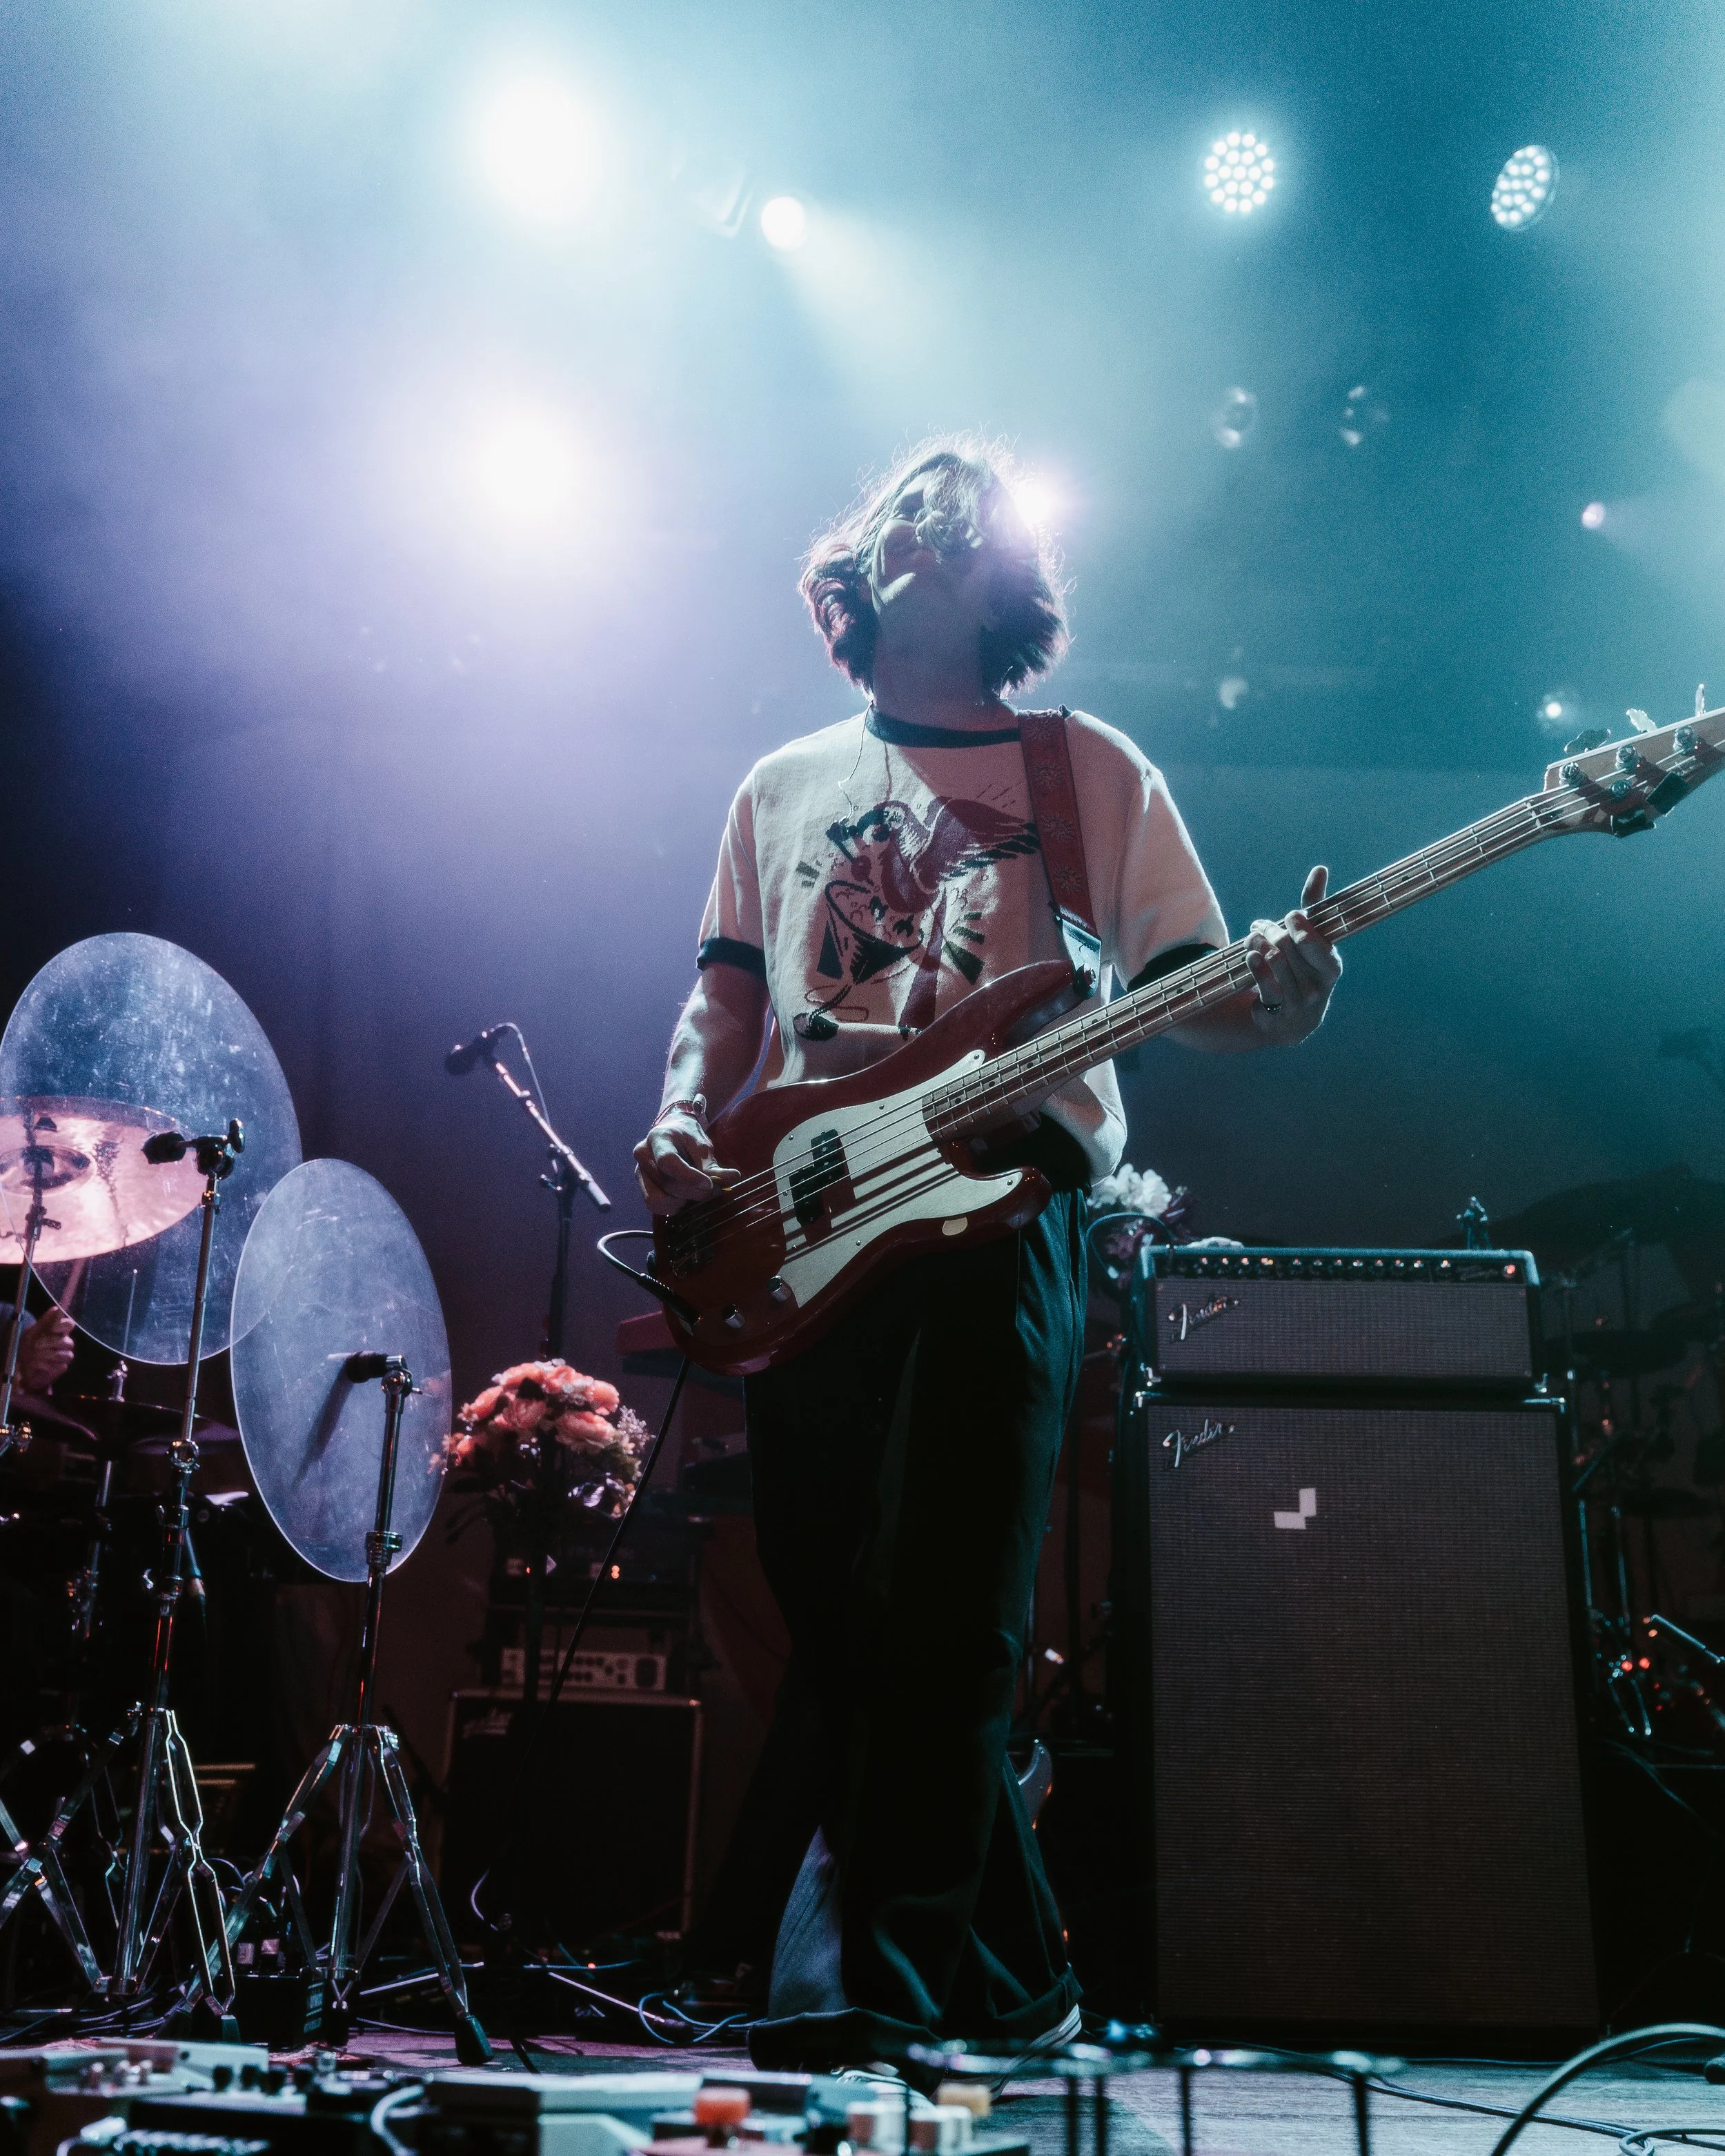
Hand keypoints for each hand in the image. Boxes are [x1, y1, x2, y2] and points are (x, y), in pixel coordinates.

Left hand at [17, 1306, 74, 1391]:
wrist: (22, 1365)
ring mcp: (64, 1356)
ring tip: (35, 1355)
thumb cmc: (28, 1346)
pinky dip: (46, 1365)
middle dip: (51, 1343)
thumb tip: (56, 1308)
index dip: (64, 1325)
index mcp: (58, 1332)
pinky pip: (60, 1366)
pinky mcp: (61, 1368)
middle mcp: (64, 1343)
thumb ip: (44, 1321)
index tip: (53, 1328)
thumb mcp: (32, 1332)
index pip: (69, 1325)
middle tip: (36, 1344)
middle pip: (68, 1342)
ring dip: (47, 1355)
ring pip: (66, 1355)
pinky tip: (37, 1364)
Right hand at [633, 1110, 740, 1215]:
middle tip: (713, 1189)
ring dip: (683, 1201)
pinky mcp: (642, 1186)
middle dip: (694, 1192)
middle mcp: (643, 1155)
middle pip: (668, 1184)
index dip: (690, 1178)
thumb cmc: (688, 1137)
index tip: (709, 1183)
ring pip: (659, 1200)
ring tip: (696, 1192)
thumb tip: (733, 1178)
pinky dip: (673, 1207)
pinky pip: (655, 1206)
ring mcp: (639, 1172)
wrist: (672, 1132)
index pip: (668, 1162)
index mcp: (658, 1138)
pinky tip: (684, 1197)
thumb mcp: (703, 1146)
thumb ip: (714, 1166)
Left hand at [1245, 865, 1342, 1042]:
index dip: (1301, 927)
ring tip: (1253, 935)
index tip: (1289, 916)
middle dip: (1272, 931)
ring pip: (1276, 961)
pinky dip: (1255, 964)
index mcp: (1331, 967)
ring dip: (1259, 942)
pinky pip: (1265, 984)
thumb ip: (1314, 906)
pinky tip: (1250, 952)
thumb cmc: (1303, 968)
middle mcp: (1319, 986)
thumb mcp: (1312, 941)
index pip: (1317, 944)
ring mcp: (1299, 1001)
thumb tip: (1320, 868)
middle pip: (1290, 947)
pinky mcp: (1277, 1013)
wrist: (1292, 1019)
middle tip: (1260, 925)